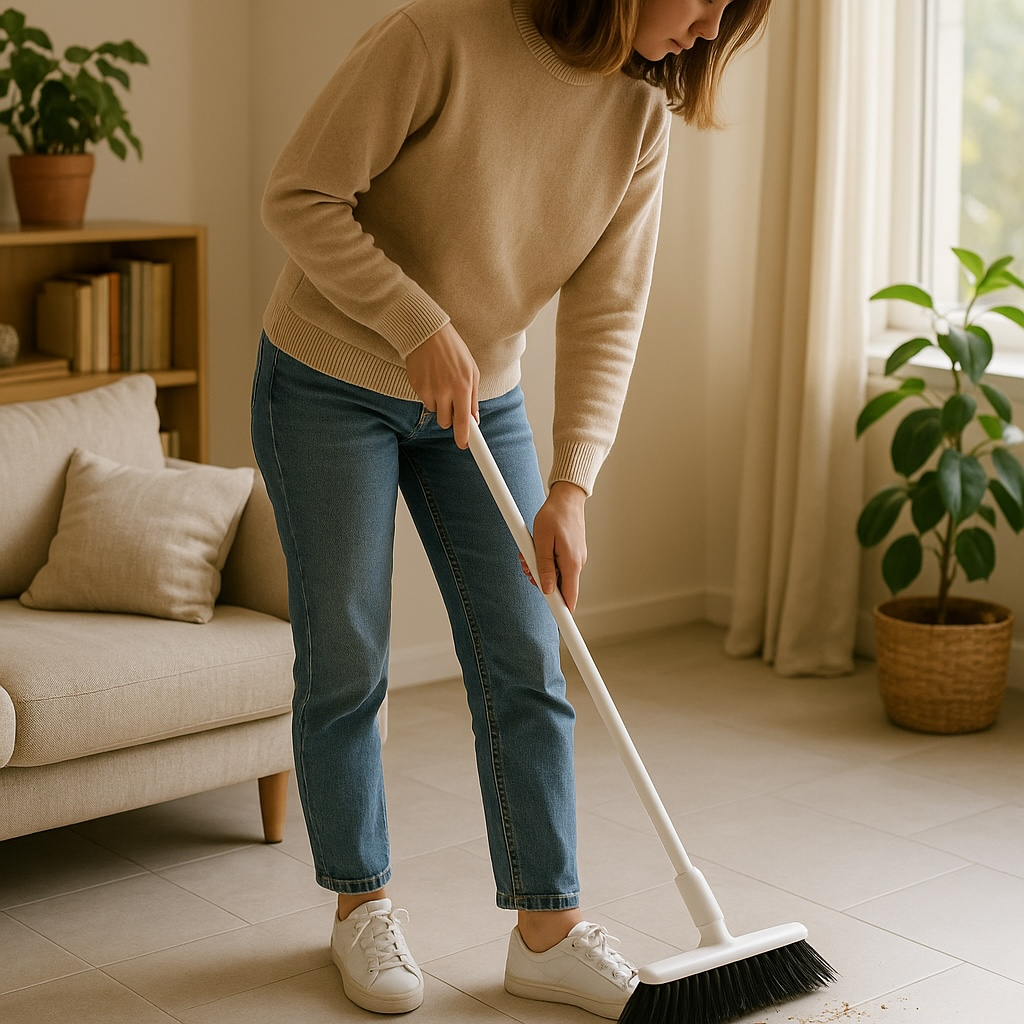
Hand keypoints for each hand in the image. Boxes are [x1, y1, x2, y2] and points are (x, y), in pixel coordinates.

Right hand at [405, 322, 479, 448]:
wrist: (426, 333)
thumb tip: (474, 420)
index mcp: (463, 386)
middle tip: (452, 404)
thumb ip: (473, 397)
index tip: (465, 446)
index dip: (464, 437)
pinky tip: (432, 379)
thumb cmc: (453, 350)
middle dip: (450, 418)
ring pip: (435, 413)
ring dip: (439, 406)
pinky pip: (425, 402)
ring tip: (441, 384)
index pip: (464, 420)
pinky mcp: (417, 387)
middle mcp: (446, 391)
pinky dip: (429, 396)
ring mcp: (429, 390)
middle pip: (446, 422)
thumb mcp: (471, 370)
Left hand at [521, 481, 587, 611]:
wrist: (567, 497)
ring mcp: (576, 558)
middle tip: (526, 568)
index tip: (562, 626)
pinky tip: (537, 550)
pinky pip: (559, 565)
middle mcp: (577, 563)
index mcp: (571, 563)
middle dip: (541, 583)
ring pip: (557, 575)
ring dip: (541, 570)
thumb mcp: (542, 541)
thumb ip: (544, 566)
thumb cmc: (553, 515)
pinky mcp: (572, 553)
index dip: (564, 612)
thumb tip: (546, 589)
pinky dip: (547, 562)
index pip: (570, 597)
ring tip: (528, 554)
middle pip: (560, 587)